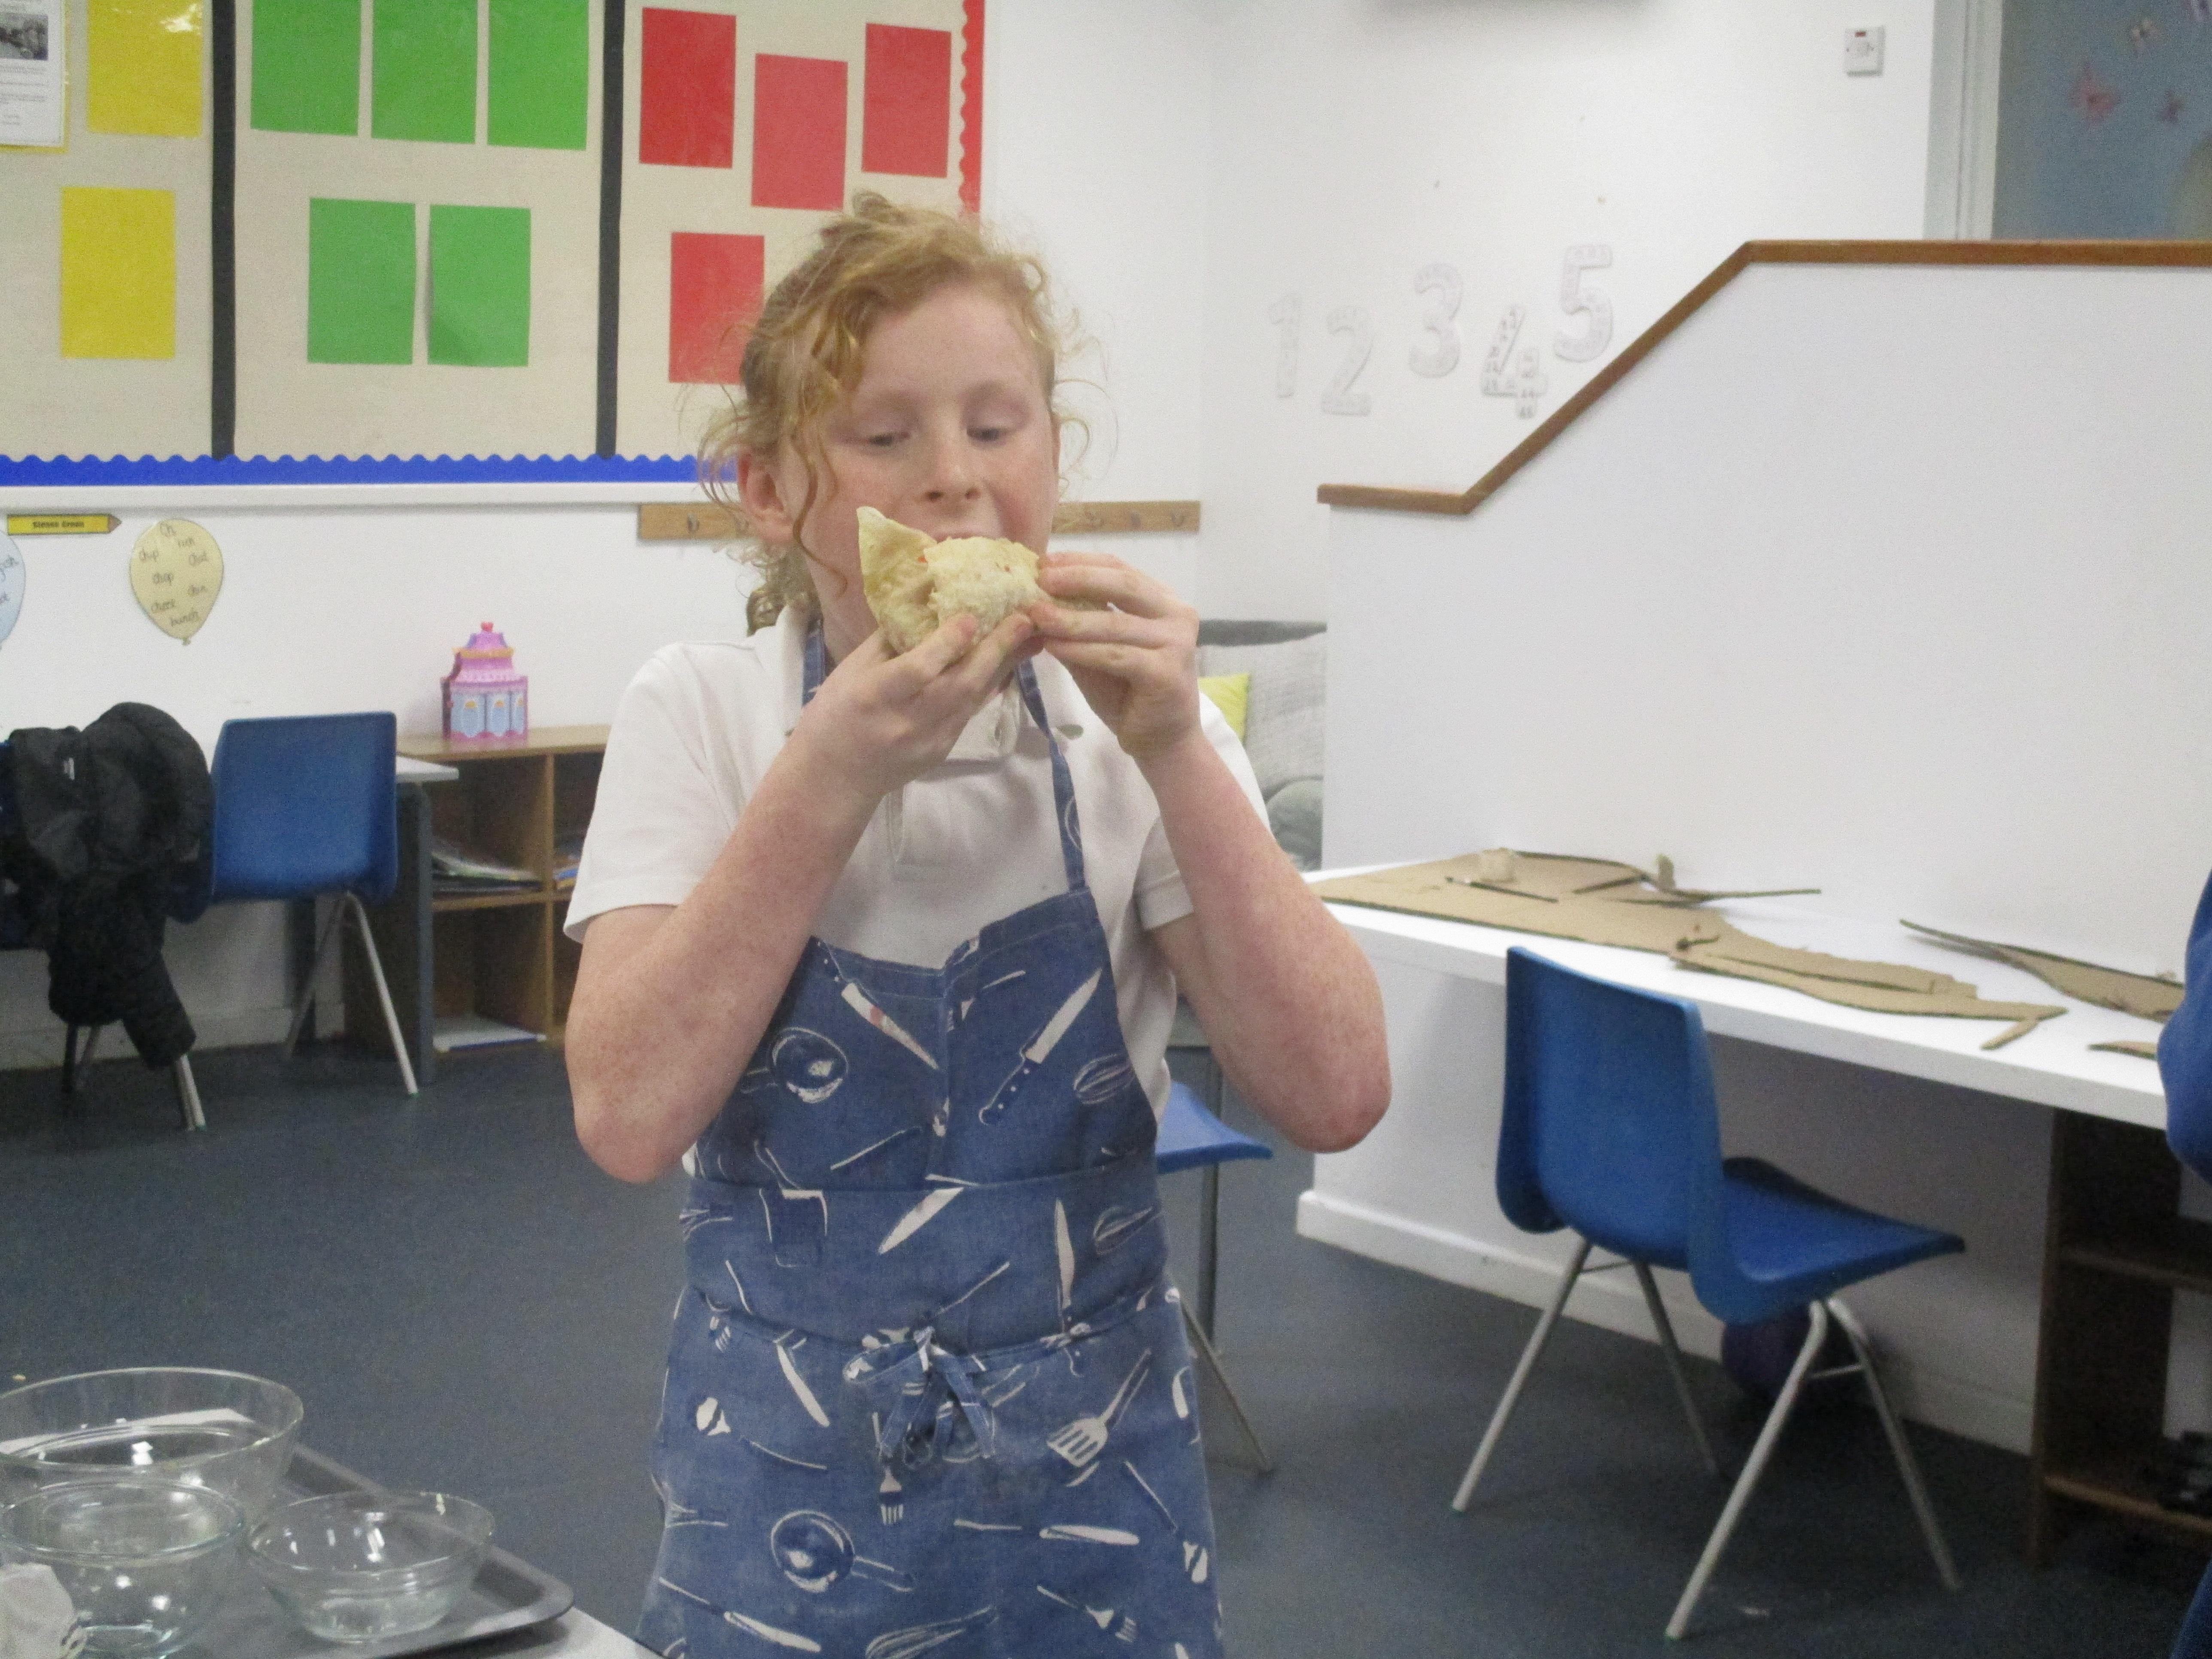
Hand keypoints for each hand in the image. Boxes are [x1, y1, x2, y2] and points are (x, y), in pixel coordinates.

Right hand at [785, 611, 1034, 807]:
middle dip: (996, 649)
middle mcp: (908, 721)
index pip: (919, 669)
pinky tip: (1006, 664)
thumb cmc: (834, 714)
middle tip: (1025, 619)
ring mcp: (930, 740)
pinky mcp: (943, 750)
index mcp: (876, 695)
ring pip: (974, 698)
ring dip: (1004, 666)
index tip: (972, 616)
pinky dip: (989, 686)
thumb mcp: (850, 671)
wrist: (835, 777)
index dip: (947, 643)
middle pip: (960, 684)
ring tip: (1029, 638)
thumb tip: (927, 605)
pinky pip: (971, 712)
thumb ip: (889, 641)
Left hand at [1029, 554, 1200, 760]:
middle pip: (1123, 584)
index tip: (1044, 562)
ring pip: (1115, 623)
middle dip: (1078, 579)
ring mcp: (1176, 643)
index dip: (1081, 562)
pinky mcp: (1167, 672)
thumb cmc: (1128, 693)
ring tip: (1036, 616)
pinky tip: (1053, 647)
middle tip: (1040, 578)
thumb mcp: (1098, 650)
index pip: (1120, 569)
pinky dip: (1081, 650)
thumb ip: (1079, 623)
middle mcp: (1176, 614)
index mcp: (1162, 601)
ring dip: (1071, 618)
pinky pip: (1115, 655)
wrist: (1162, 741)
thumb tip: (1036, 597)